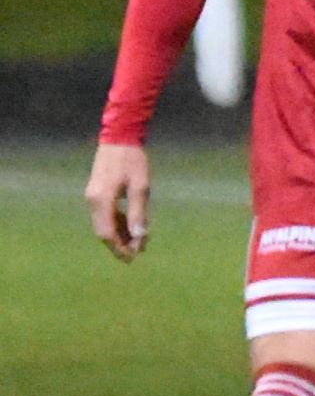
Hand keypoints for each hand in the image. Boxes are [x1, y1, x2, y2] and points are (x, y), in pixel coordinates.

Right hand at [85, 141, 150, 259]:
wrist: (119, 139)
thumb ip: (138, 212)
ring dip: (120, 234)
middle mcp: (92, 201)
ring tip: (139, 242)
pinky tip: (132, 227)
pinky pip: (105, 215)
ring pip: (104, 224)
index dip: (120, 247)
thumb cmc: (133, 161)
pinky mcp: (96, 194)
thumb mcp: (141, 187)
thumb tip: (139, 236)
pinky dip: (117, 223)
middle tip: (138, 253)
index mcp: (101, 200)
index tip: (134, 257)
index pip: (107, 233)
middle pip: (103, 232)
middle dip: (120, 244)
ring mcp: (92, 197)